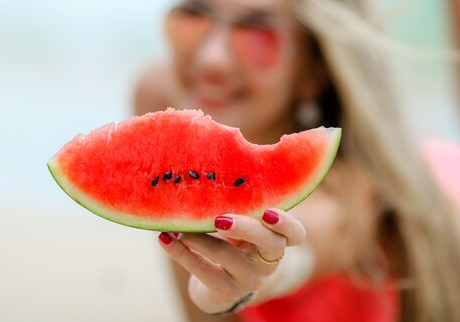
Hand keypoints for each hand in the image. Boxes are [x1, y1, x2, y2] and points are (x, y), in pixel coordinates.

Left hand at [158, 209, 305, 313]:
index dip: (287, 224)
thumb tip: (209, 168)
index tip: (269, 211)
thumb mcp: (243, 227)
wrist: (222, 286)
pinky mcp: (224, 291)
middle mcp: (267, 261)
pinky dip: (180, 252)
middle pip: (269, 244)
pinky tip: (164, 239)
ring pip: (228, 257)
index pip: (296, 234)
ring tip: (179, 226)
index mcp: (276, 239)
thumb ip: (239, 205)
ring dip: (201, 238)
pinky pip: (202, 270)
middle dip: (245, 228)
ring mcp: (248, 278)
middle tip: (220, 218)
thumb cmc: (235, 243)